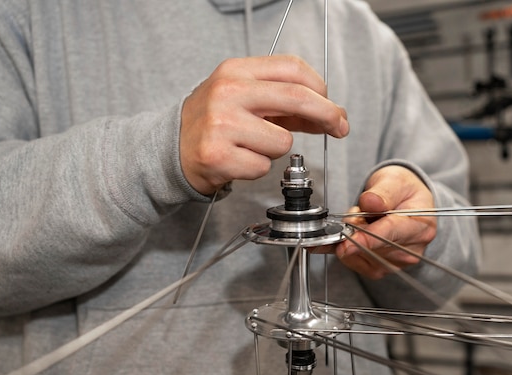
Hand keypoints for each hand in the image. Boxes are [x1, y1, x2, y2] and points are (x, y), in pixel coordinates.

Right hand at [179, 55, 349, 194]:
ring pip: (283, 142)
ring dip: (275, 150)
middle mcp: (228, 93)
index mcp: (236, 72)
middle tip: (340, 128)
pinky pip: (263, 167)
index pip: (292, 69)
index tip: (333, 106)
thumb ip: (286, 105)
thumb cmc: (214, 123)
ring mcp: (221, 125)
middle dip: (328, 114)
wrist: (171, 149)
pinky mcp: (218, 156)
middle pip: (297, 98)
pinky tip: (238, 160)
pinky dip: (257, 168)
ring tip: (250, 147)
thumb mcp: (245, 100)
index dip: (321, 89)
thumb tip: (331, 116)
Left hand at [336, 166, 436, 278]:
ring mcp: (397, 263)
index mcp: (420, 226)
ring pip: (360, 255)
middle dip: (354, 228)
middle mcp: (412, 249)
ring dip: (351, 237)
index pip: (389, 234)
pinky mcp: (382, 270)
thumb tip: (369, 202)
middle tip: (357, 210)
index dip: (366, 239)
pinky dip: (347, 248)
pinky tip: (357, 233)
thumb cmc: (402, 190)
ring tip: (363, 219)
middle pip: (371, 246)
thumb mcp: (394, 180)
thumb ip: (382, 192)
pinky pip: (355, 263)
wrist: (407, 203)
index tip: (346, 243)